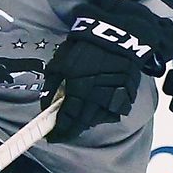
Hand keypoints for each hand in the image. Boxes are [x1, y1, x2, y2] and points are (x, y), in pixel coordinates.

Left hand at [43, 0, 172, 142]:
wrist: (118, 35)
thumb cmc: (85, 46)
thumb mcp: (61, 60)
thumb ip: (52, 85)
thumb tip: (46, 105)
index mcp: (78, 89)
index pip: (67, 119)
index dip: (59, 131)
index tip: (52, 137)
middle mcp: (96, 97)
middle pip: (83, 123)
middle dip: (72, 130)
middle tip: (65, 131)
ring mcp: (113, 97)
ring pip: (98, 119)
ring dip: (87, 121)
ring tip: (80, 117)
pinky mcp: (126, 94)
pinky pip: (113, 111)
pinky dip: (104, 113)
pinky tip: (97, 107)